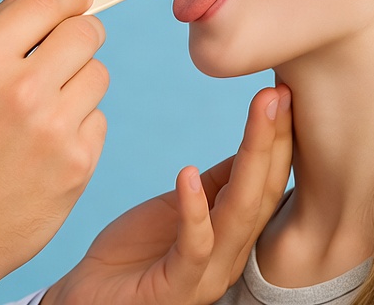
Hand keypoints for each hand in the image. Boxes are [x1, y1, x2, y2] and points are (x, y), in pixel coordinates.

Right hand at [0, 0, 108, 304]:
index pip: (48, 2)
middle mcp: (21, 89)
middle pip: (86, 32)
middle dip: (80, 33)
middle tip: (65, 49)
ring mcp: (53, 129)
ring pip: (99, 74)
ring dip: (79, 81)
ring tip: (46, 105)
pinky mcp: (77, 164)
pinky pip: (99, 119)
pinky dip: (79, 124)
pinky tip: (47, 144)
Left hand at [43, 84, 292, 304]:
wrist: (91, 298)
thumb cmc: (136, 252)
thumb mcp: (181, 204)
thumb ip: (218, 182)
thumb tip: (252, 142)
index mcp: (234, 231)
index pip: (267, 178)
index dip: (277, 134)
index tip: (281, 90)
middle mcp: (231, 254)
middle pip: (264, 192)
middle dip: (274, 139)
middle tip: (278, 93)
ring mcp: (206, 274)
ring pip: (240, 215)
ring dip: (253, 160)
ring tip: (258, 114)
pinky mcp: (174, 288)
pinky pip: (193, 249)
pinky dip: (194, 211)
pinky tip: (188, 175)